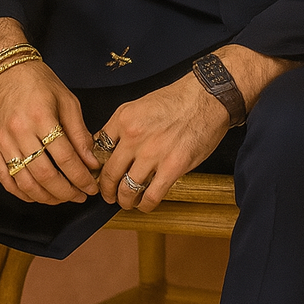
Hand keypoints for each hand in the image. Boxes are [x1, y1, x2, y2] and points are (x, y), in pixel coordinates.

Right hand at [0, 54, 100, 204]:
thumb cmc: (36, 80)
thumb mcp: (66, 99)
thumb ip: (79, 132)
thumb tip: (91, 161)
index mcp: (41, 118)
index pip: (66, 158)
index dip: (81, 177)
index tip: (92, 186)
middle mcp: (19, 132)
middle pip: (46, 176)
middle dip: (67, 192)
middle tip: (80, 195)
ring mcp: (1, 142)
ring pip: (25, 183)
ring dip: (47, 197)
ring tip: (62, 197)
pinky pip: (6, 179)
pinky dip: (22, 193)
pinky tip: (37, 195)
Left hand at [97, 73, 230, 212]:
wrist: (207, 98)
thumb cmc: (178, 99)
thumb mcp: (140, 105)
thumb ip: (123, 125)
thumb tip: (108, 144)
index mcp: (123, 119)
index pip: (98, 150)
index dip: (96, 167)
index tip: (99, 174)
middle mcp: (134, 137)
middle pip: (109, 174)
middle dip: (106, 190)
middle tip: (108, 195)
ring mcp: (152, 154)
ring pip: (126, 189)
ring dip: (124, 200)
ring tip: (127, 202)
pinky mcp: (172, 167)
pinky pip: (151, 196)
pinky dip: (145, 205)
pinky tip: (145, 204)